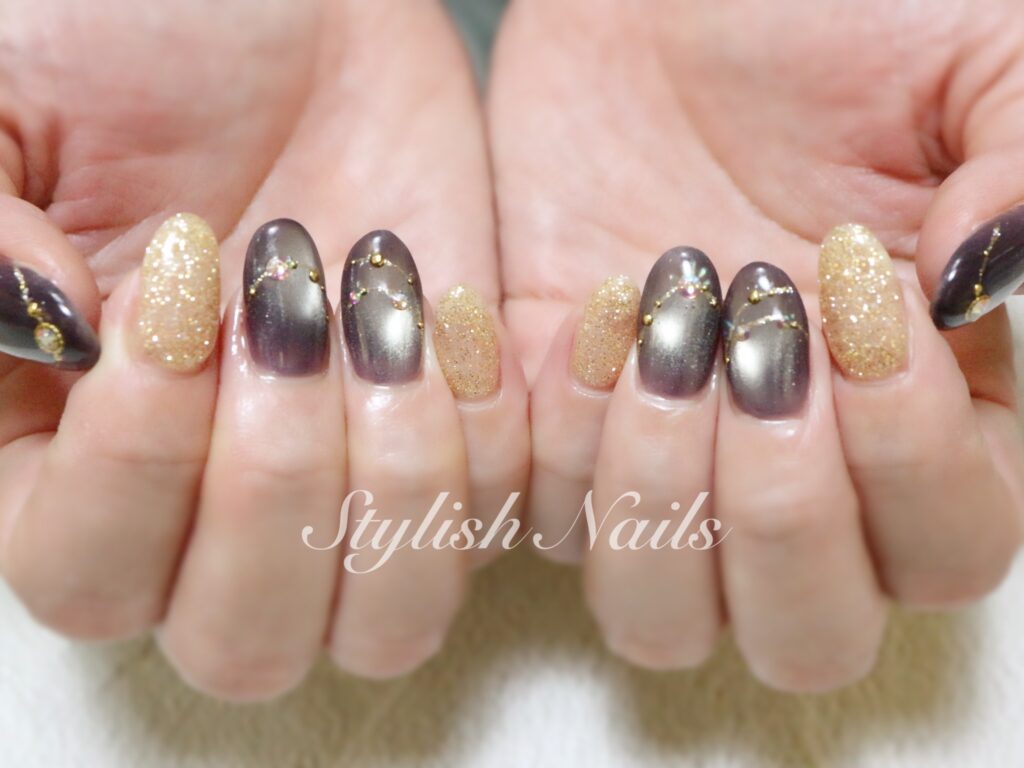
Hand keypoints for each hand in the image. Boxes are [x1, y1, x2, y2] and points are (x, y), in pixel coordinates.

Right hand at [0, 0, 528, 699]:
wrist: (296, 8)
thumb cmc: (137, 42)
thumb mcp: (5, 105)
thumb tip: (47, 340)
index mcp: (71, 451)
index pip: (84, 576)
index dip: (137, 466)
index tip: (175, 302)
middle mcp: (211, 502)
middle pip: (243, 641)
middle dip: (275, 482)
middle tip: (287, 312)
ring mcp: (345, 483)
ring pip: (385, 624)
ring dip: (390, 480)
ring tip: (375, 321)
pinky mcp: (451, 438)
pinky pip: (491, 519)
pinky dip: (483, 426)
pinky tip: (444, 310)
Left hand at [489, 0, 1023, 690]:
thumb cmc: (829, 22)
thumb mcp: (975, 63)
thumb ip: (1022, 173)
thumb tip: (980, 281)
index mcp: (927, 410)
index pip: (946, 552)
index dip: (908, 463)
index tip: (856, 311)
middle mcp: (796, 464)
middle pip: (804, 636)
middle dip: (779, 515)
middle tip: (756, 350)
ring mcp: (668, 456)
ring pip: (657, 614)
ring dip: (657, 500)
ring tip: (663, 341)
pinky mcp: (559, 420)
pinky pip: (539, 516)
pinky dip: (555, 436)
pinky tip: (582, 310)